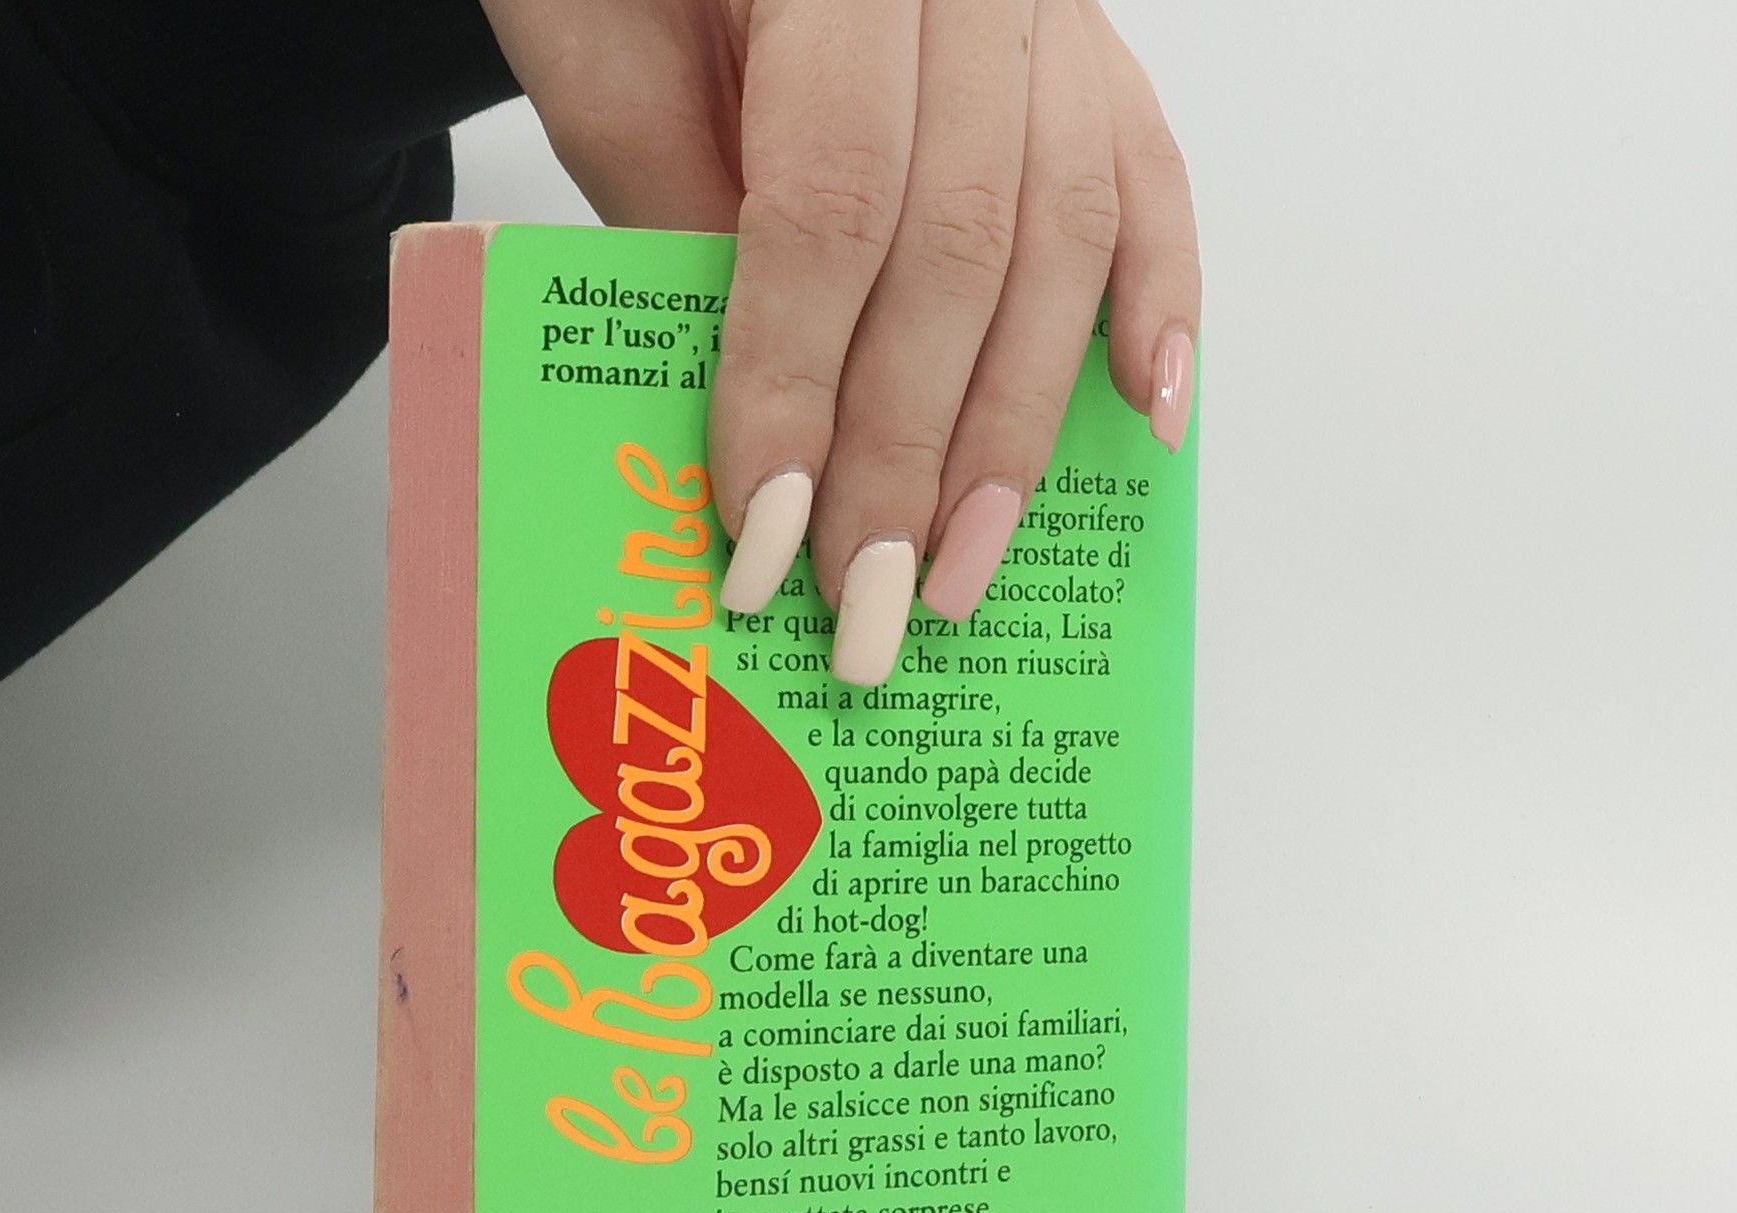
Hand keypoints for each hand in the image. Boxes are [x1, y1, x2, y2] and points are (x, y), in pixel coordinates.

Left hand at [479, 0, 1199, 682]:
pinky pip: (1148, 176)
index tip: (769, 530)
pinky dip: (1163, 302)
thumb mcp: (604, 52)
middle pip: (965, 246)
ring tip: (969, 564)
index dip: (803, 381)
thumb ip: (682, 210)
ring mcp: (1050, 10)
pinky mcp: (1086, 50)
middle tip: (867, 599)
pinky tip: (1152, 420)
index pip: (835, 201)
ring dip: (1020, 427)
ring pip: (1065, 237)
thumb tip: (770, 423)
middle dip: (909, 450)